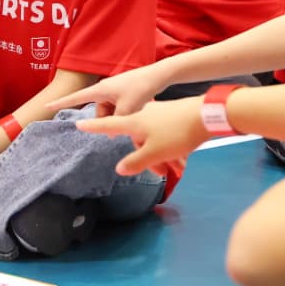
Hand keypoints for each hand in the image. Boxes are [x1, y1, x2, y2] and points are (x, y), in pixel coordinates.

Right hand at [49, 64, 171, 117]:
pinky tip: (137, 110)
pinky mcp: (123, 93)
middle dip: (109, 119)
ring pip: (110, 111)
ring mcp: (114, 91)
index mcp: (100, 90)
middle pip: (98, 111)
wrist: (158, 76)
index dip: (60, 103)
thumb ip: (116, 122)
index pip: (75, 98)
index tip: (45, 106)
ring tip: (134, 114)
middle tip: (123, 124)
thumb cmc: (141, 88)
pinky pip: (117, 106)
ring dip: (119, 116)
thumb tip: (110, 134)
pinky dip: (125, 112)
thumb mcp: (127, 108)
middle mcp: (104, 89)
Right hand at [77, 99, 208, 175]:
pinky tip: (184, 159)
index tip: (78, 124)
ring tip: (178, 167)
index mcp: (132, 122)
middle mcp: (141, 115)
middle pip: (133, 136)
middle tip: (162, 172)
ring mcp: (156, 114)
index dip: (92, 127)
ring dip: (161, 154)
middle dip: (144, 156)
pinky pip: (164, 134)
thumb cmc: (176, 133)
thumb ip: (135, 162)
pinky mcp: (170, 115)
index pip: (106, 124)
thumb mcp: (155, 153)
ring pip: (151, 138)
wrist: (206, 115)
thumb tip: (119, 169)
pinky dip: (170, 147)